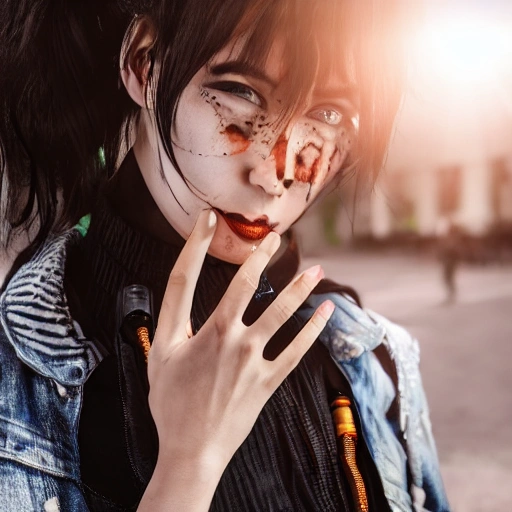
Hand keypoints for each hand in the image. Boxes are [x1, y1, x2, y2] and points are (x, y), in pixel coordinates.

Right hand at [140, 209, 333, 509]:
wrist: (192, 450)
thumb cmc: (171, 403)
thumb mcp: (160, 357)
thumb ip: (170, 320)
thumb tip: (176, 287)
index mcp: (198, 331)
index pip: (191, 276)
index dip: (197, 242)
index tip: (207, 219)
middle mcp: (228, 339)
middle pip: (245, 285)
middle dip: (260, 256)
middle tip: (275, 237)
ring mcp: (252, 359)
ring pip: (281, 314)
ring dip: (299, 289)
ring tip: (314, 270)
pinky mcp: (268, 380)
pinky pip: (296, 350)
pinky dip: (312, 331)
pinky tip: (325, 314)